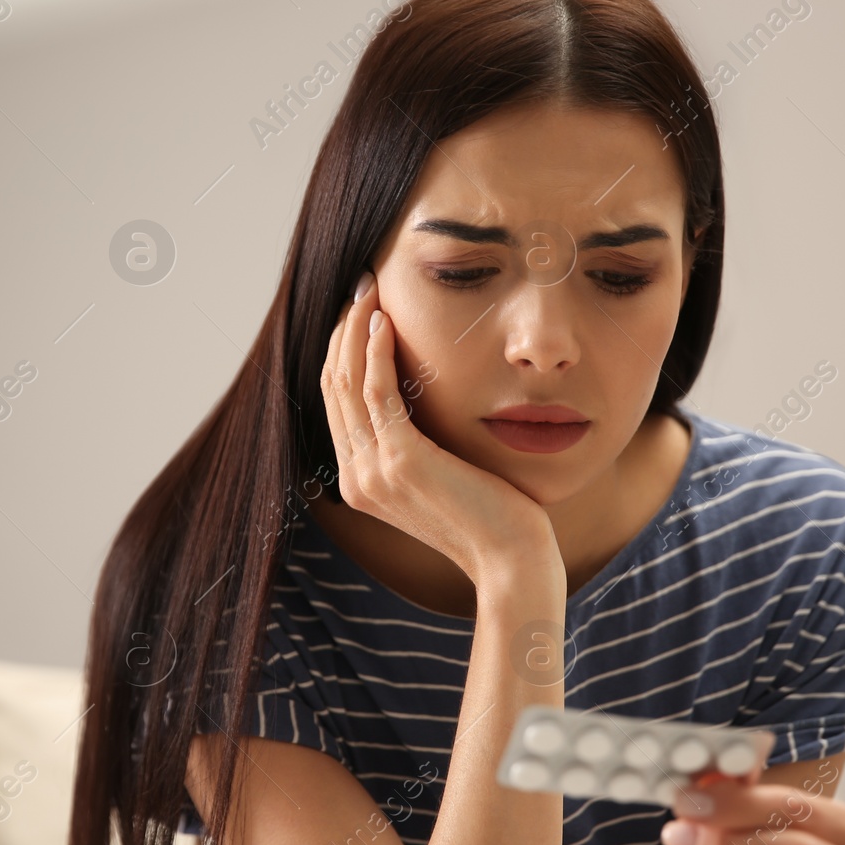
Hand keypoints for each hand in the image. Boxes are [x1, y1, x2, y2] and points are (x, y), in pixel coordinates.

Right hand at [319, 270, 561, 585]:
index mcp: (360, 483)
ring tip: (371, 290)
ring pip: (346, 382)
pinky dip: (376, 352)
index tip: (360, 309)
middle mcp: (356, 479)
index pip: (336, 403)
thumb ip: (419, 444)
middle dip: (343, 329)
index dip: (342, 350)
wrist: (511, 560)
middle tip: (361, 285)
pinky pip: (376, 392)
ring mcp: (373, 472)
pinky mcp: (400, 461)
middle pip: (332, 386)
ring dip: (355, 329)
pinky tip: (387, 322)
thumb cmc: (492, 516)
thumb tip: (419, 397)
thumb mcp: (444, 475)